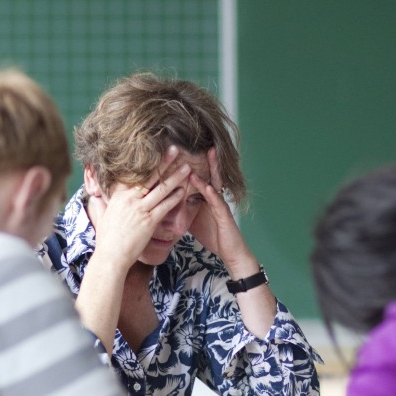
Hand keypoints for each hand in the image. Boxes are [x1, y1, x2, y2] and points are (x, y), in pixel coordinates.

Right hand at [86, 146, 190, 273]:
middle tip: (175, 150)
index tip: (156, 152)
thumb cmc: (107, 239)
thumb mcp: (102, 216)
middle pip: (150, 176)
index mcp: (119, 196)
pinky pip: (165, 205)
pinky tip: (184, 190)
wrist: (111, 256)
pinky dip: (175, 197)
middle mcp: (130, 199)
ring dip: (175, 177)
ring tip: (186, 168)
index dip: (147, 163)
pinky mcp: (149, 221)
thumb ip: (102, 204)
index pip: (135, 174)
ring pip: (161, 189)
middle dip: (164, 162)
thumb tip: (96, 198)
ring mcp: (140, 209)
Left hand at [187, 148, 255, 272]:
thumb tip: (166, 203)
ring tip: (210, 154)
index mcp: (206, 198)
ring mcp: (221, 205)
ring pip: (215, 183)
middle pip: (209, 174)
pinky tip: (207, 185)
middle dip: (206, 159)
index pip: (198, 178)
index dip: (192, 165)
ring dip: (213, 169)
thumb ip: (182, 209)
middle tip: (203, 142)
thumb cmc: (213, 236)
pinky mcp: (225, 216)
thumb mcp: (193, 220)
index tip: (185, 152)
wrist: (230, 252)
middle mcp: (214, 198)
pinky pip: (218, 202)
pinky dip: (211, 193)